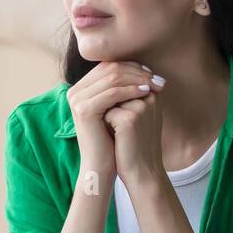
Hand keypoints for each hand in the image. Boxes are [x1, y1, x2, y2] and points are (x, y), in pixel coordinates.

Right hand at [66, 60, 157, 186]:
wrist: (101, 165)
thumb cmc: (112, 139)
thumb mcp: (117, 109)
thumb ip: (123, 88)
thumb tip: (145, 68)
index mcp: (81, 89)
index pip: (108, 66)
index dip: (132, 67)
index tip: (152, 73)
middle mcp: (75, 91)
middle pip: (110, 69)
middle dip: (136, 71)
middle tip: (157, 78)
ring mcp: (77, 99)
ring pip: (112, 78)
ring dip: (137, 79)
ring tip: (154, 85)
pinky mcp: (83, 110)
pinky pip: (112, 93)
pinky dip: (131, 90)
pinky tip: (146, 93)